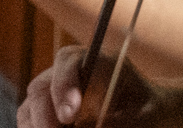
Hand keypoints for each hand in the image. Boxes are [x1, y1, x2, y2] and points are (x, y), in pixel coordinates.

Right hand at [19, 46, 153, 126]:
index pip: (68, 61)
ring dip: (37, 126)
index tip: (70, 115)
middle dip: (44, 118)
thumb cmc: (152, 111)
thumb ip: (121, 123)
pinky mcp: (49, 114)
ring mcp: (55, 93)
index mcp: (96, 61)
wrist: (151, 114)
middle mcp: (69, 73)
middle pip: (41, 87)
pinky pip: (31, 123)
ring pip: (30, 108)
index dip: (63, 85)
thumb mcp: (146, 117)